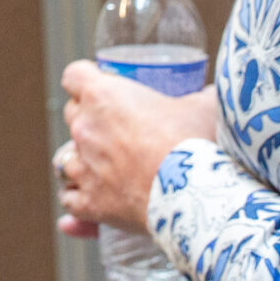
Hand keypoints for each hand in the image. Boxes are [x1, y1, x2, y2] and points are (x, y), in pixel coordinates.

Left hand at [53, 59, 218, 237]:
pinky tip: (88, 203)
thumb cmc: (199, 143)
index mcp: (103, 96)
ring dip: (79, 161)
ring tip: (99, 167)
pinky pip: (69, 201)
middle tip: (113, 128)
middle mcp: (84, 129)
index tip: (102, 85)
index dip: (86, 79)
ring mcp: (83, 168)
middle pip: (70, 114)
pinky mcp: (89, 204)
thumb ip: (204, 95)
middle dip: (87, 118)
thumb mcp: (206, 107)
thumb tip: (216, 94)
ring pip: (63, 159)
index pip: (74, 76)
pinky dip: (78, 200)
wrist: (195, 194)